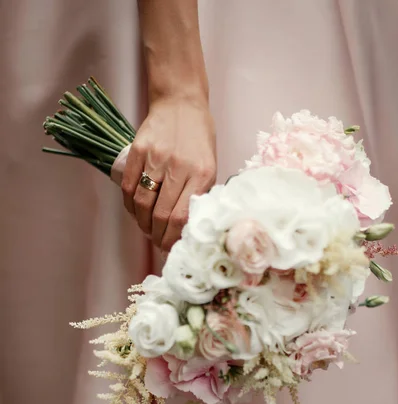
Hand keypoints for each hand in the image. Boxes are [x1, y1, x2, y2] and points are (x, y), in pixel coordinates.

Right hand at [121, 95, 215, 251]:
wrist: (181, 103)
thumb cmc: (199, 139)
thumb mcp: (209, 166)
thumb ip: (198, 194)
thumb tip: (183, 229)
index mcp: (201, 173)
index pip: (181, 218)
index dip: (172, 239)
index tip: (170, 247)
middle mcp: (178, 166)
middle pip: (160, 214)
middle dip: (157, 236)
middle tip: (157, 242)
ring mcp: (156, 157)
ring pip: (142, 203)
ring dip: (142, 223)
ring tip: (147, 229)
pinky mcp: (138, 149)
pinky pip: (129, 186)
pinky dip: (130, 205)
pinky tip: (136, 212)